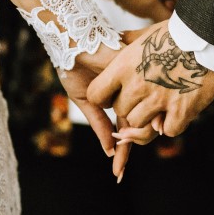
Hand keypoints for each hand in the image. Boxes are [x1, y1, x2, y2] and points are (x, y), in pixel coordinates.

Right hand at [57, 45, 130, 178]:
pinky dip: (138, 115)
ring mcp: (134, 84)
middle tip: (119, 174)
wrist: (71, 40)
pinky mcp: (134, 73)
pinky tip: (142, 130)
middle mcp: (129, 94)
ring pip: (140, 114)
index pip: (122, 128)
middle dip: (128, 148)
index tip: (118, 174)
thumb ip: (99, 124)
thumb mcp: (85, 99)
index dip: (122, 150)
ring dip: (136, 136)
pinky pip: (138, 98)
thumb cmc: (75, 65)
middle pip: (135, 125)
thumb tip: (109, 150)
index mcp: (117, 100)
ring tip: (124, 160)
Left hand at [88, 21, 213, 144]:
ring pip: (140, 126)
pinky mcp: (182, 110)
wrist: (213, 36)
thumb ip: (128, 41)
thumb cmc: (180, 32)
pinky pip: (168, 131)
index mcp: (124, 66)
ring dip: (150, 119)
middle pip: (121, 112)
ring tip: (162, 106)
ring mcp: (159, 99)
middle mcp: (137, 85)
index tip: (116, 95)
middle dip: (131, 108)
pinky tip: (179, 111)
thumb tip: (117, 39)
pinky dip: (173, 125)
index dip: (104, 98)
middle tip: (146, 98)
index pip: (96, 95)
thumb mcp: (147, 33)